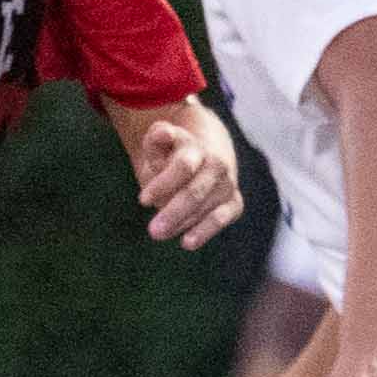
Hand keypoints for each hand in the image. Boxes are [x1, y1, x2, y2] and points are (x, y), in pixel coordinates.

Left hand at [133, 112, 242, 249]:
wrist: (206, 153)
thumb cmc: (172, 152)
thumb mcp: (160, 142)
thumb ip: (157, 138)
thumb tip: (163, 133)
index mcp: (197, 148)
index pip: (183, 167)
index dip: (164, 184)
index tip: (143, 201)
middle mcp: (216, 165)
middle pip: (195, 192)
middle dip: (173, 212)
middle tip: (153, 231)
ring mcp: (227, 184)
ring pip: (205, 208)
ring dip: (182, 223)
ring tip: (159, 234)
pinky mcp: (234, 202)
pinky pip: (223, 218)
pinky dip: (206, 231)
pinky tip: (187, 243)